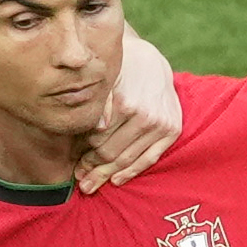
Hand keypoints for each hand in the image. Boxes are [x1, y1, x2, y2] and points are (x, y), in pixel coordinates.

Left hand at [76, 32, 180, 193]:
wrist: (148, 61)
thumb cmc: (119, 72)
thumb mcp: (103, 81)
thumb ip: (98, 104)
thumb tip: (97, 129)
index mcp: (124, 103)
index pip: (97, 141)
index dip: (84, 155)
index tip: (75, 166)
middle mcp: (144, 115)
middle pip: (111, 153)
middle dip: (92, 168)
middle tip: (80, 179)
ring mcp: (159, 124)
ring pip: (128, 159)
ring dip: (107, 174)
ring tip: (91, 184)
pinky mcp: (171, 129)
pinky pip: (149, 158)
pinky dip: (131, 171)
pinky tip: (116, 180)